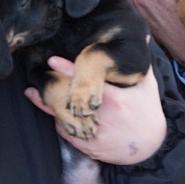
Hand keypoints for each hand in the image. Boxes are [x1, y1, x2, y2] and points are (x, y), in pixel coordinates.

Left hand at [25, 56, 166, 164]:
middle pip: (70, 102)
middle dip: (50, 91)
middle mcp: (103, 115)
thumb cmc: (148, 111)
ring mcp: (95, 132)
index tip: (53, 61)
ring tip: (32, 95)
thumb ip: (141, 62)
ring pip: (66, 119)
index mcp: (115, 98)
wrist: (152, 146)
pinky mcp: (91, 146)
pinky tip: (50, 113)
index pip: (88, 81)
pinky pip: (69, 134)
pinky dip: (60, 123)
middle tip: (34, 83)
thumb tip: (142, 37)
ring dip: (49, 107)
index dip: (69, 70)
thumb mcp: (147, 86)